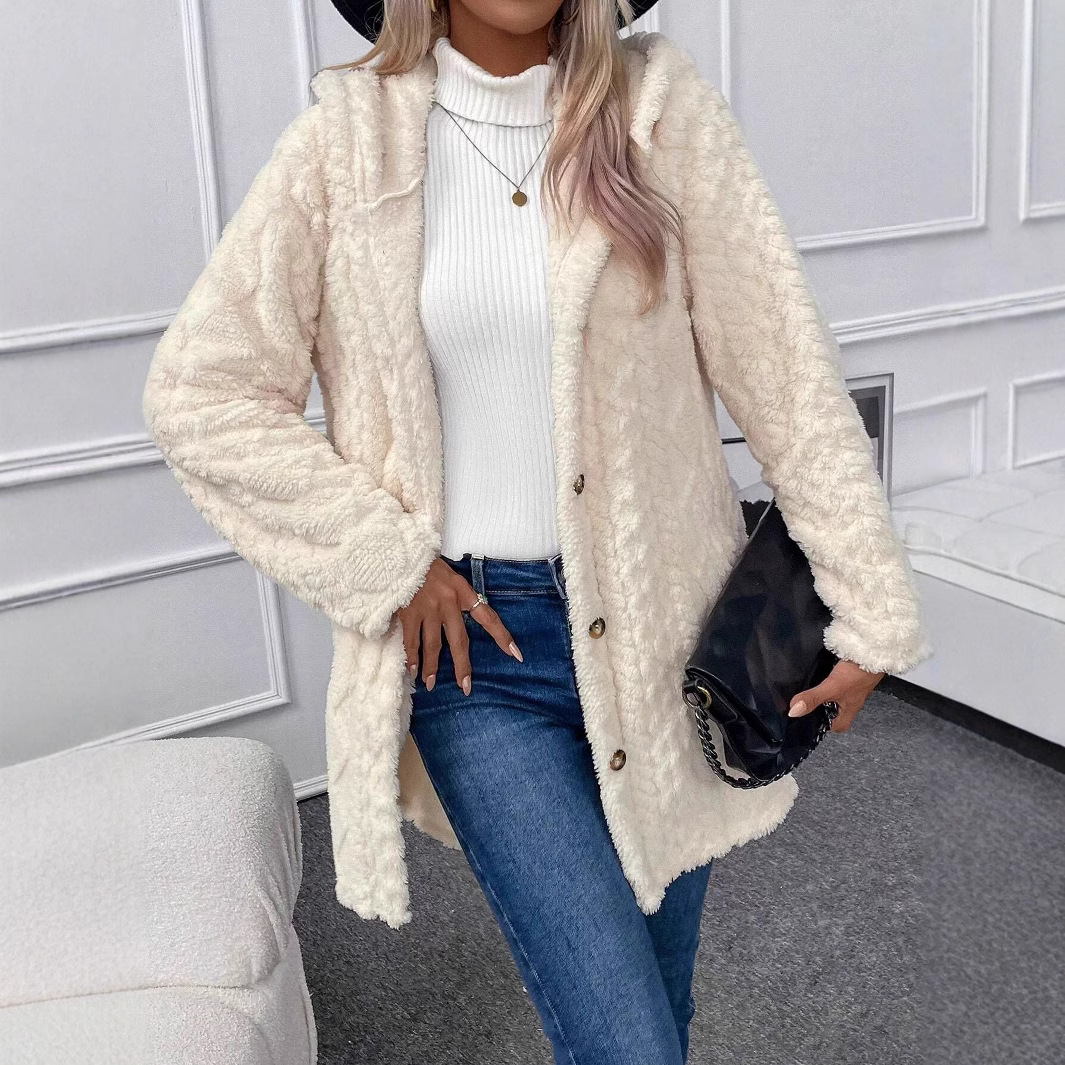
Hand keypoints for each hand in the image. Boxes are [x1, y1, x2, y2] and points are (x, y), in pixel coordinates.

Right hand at [398, 557, 522, 694]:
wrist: (403, 554)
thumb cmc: (428, 567)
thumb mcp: (451, 577)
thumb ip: (460, 597)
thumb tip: (471, 615)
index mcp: (463, 592)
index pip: (488, 617)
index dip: (502, 636)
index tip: (516, 655)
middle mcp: (448, 602)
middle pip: (458, 640)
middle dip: (462, 665)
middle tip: (465, 686)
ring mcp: (428, 608)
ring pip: (432, 645)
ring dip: (431, 666)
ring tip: (430, 684)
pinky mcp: (409, 612)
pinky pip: (411, 639)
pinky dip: (411, 656)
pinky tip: (412, 670)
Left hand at [787, 659, 885, 732]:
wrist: (873, 653)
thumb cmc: (858, 673)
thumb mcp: (831, 688)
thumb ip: (813, 699)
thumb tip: (794, 712)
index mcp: (849, 711)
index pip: (836, 726)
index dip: (823, 726)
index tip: (808, 720)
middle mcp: (851, 702)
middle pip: (835, 712)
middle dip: (821, 709)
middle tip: (806, 703)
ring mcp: (852, 689)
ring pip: (835, 698)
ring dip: (823, 694)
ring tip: (810, 690)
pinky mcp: (851, 676)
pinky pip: (838, 684)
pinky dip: (828, 682)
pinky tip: (820, 676)